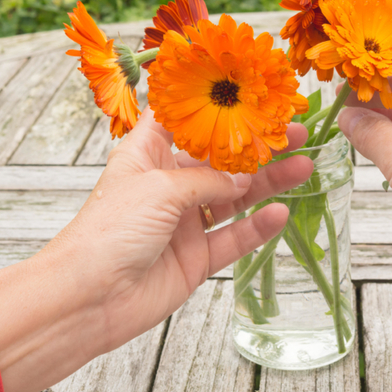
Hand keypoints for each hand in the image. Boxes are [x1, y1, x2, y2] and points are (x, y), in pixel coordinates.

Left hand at [0, 109, 312, 391]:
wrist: (88, 298)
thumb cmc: (108, 231)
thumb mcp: (159, 189)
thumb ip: (207, 181)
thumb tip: (244, 179)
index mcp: (147, 156)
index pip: (183, 122)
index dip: (214, 107)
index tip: (250, 93)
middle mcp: (166, 185)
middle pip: (219, 159)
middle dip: (255, 145)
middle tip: (295, 132)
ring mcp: (183, 223)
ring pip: (234, 197)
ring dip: (267, 183)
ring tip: (303, 165)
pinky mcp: (195, 258)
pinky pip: (233, 238)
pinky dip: (257, 227)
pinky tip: (281, 212)